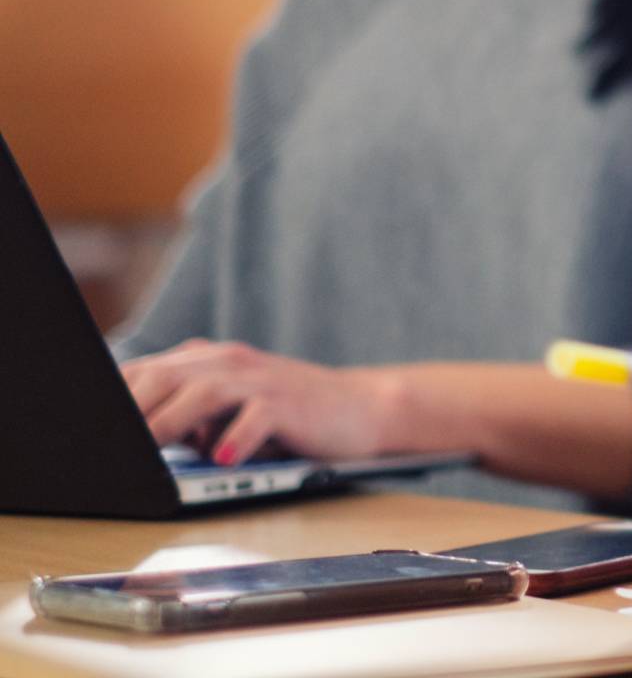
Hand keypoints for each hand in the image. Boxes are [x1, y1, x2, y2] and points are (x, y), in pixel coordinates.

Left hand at [120, 340, 399, 465]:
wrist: (361, 408)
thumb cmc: (286, 418)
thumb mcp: (227, 415)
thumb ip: (183, 420)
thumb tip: (126, 447)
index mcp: (207, 362)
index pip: (144, 374)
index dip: (108, 399)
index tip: (80, 428)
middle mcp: (229, 364)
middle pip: (166, 377)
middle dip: (130, 408)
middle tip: (104, 443)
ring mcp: (260, 381)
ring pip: (204, 392)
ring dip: (171, 420)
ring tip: (147, 449)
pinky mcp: (290, 403)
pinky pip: (258, 416)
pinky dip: (237, 437)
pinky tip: (224, 458)